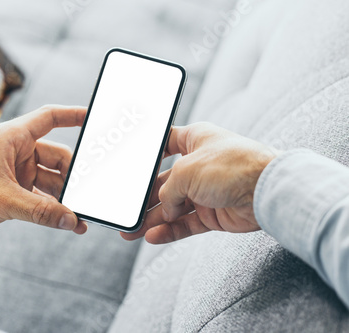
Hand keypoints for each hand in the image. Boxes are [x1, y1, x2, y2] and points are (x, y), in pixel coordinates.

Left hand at [0, 105, 87, 233]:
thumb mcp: (2, 200)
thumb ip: (39, 211)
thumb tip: (71, 221)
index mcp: (12, 137)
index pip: (49, 118)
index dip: (73, 115)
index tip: (94, 117)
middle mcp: (17, 150)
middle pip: (58, 155)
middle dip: (73, 175)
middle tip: (87, 193)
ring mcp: (17, 169)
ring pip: (52, 177)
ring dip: (65, 196)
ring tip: (78, 215)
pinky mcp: (15, 187)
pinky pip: (42, 193)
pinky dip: (53, 206)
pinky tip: (66, 220)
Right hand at [122, 122, 279, 243]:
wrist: (266, 191)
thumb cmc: (233, 166)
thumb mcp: (185, 171)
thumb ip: (167, 190)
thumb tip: (164, 208)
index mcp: (194, 140)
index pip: (165, 143)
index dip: (149, 154)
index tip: (132, 166)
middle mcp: (199, 164)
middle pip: (164, 182)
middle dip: (144, 198)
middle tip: (128, 209)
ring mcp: (206, 190)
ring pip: (172, 207)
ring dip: (152, 219)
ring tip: (132, 232)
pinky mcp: (213, 214)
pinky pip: (186, 223)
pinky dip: (169, 231)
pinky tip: (153, 236)